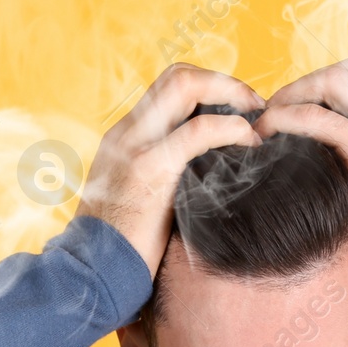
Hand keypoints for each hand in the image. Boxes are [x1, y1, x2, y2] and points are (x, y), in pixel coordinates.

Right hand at [75, 63, 264, 277]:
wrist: (91, 272)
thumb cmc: (123, 245)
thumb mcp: (138, 196)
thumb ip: (164, 172)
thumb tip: (208, 168)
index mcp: (124, 136)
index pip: (169, 85)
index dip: (210, 86)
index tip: (239, 109)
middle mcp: (127, 132)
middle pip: (178, 75)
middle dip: (225, 82)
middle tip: (255, 108)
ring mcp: (135, 147)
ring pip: (185, 86)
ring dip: (231, 95)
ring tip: (256, 123)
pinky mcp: (150, 170)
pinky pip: (198, 131)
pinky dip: (231, 129)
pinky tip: (248, 143)